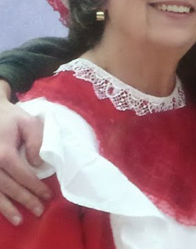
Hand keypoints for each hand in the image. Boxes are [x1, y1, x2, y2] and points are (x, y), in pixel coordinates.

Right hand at [0, 83, 49, 224]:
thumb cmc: (10, 118)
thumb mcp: (28, 123)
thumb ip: (37, 142)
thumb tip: (38, 164)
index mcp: (3, 152)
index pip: (21, 174)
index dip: (35, 186)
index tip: (48, 195)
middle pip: (8, 187)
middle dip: (24, 200)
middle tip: (39, 211)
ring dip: (6, 208)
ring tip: (19, 220)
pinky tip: (2, 211)